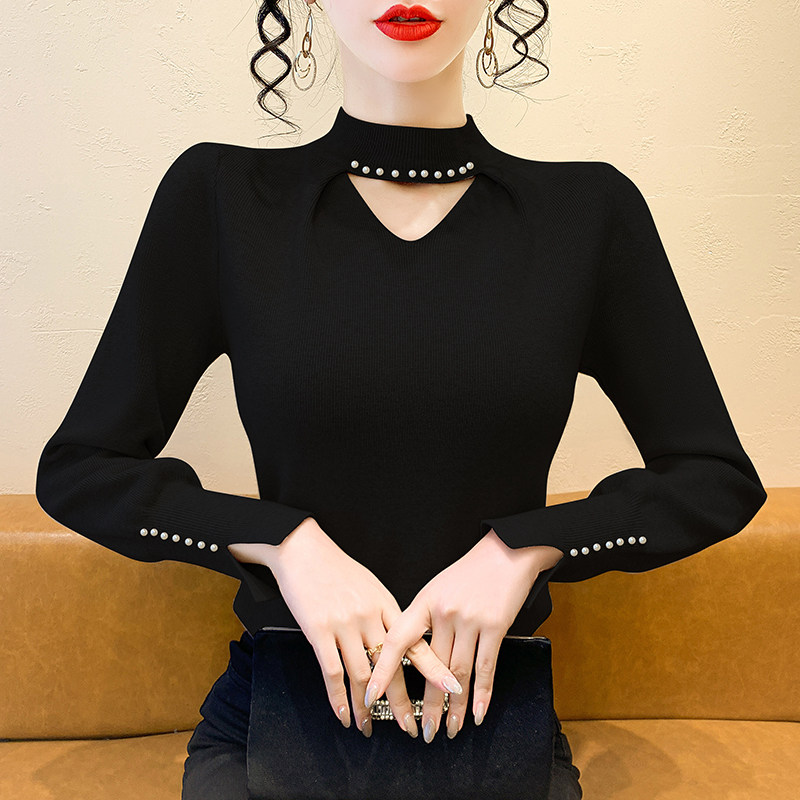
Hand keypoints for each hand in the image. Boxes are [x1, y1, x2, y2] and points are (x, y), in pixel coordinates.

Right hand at [266, 519, 462, 738]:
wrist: (302, 548)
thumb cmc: (336, 567)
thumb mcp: (369, 586)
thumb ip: (384, 613)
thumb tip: (399, 641)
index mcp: (386, 605)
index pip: (415, 643)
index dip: (434, 669)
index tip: (450, 690)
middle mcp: (369, 616)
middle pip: (393, 667)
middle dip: (403, 702)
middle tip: (412, 727)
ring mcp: (344, 624)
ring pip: (362, 676)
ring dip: (367, 708)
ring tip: (370, 728)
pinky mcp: (318, 630)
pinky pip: (332, 672)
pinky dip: (339, 699)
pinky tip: (343, 716)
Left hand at [364, 530, 562, 742]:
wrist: (507, 552)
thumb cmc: (469, 572)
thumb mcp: (437, 589)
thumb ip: (423, 618)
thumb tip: (409, 654)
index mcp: (423, 602)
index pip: (396, 640)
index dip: (382, 670)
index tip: (370, 696)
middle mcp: (444, 612)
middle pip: (431, 668)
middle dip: (426, 704)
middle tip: (420, 731)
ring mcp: (470, 619)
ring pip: (457, 673)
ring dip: (454, 706)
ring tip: (449, 729)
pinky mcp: (496, 625)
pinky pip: (486, 667)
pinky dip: (482, 694)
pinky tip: (478, 713)